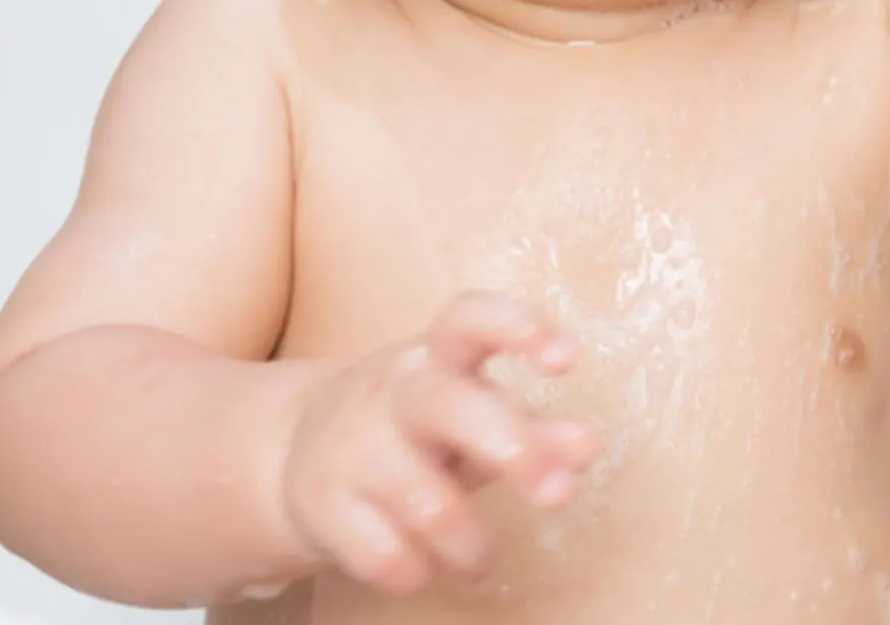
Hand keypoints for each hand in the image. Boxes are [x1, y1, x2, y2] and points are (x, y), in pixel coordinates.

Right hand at [278, 293, 598, 595]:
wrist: (301, 444)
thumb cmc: (419, 427)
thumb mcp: (476, 411)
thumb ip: (535, 430)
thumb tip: (588, 448)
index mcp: (439, 354)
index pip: (470, 317)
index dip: (517, 326)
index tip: (567, 359)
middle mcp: (396, 389)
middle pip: (449, 404)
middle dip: (509, 447)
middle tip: (558, 495)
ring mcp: (354, 443)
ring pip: (423, 500)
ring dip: (469, 544)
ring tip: (483, 564)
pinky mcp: (321, 500)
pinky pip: (382, 554)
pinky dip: (415, 572)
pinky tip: (423, 568)